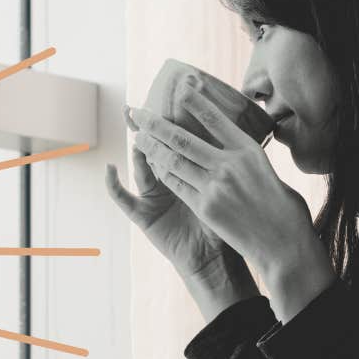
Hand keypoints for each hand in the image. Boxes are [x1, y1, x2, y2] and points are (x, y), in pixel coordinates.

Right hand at [106, 107, 258, 321]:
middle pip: (154, 149)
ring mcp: (151, 196)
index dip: (172, 123)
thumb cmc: (226, 224)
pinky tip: (109, 169)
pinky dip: (113, 185)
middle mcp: (165, 182)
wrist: (213, 259)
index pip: (177, 143)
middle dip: (147, 128)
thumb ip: (229, 168)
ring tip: (134, 132)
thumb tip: (250, 142)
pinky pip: (123, 198)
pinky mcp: (142, 214)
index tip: (170, 99)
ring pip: (140, 168)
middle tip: (138, 107)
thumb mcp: (227, 191)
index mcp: (186, 173)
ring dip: (136, 150)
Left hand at [126, 81, 335, 321]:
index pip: (214, 118)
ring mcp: (216, 185)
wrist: (285, 242)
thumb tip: (231, 148)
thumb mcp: (268, 172)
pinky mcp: (206, 207)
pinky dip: (163, 173)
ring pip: (174, 160)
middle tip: (138, 112)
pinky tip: (152, 165)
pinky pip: (177, 184)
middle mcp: (230, 163)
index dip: (193, 101)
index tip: (178, 87)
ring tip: (138, 137)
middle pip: (184, 138)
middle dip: (157, 123)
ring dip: (152, 147)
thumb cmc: (283, 209)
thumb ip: (245, 159)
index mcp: (249, 150)